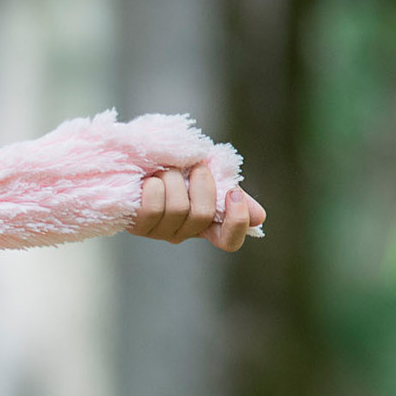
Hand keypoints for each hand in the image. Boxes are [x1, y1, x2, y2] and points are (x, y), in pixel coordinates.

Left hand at [130, 164, 265, 251]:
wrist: (136, 154)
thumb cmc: (175, 163)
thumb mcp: (206, 172)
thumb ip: (229, 189)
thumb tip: (259, 217)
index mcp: (206, 222)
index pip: (229, 241)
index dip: (237, 222)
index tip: (233, 193)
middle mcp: (184, 232)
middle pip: (202, 215)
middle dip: (200, 182)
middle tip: (192, 165)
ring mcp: (160, 231)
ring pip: (178, 208)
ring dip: (174, 178)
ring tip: (165, 169)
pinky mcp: (137, 225)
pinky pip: (153, 207)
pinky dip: (154, 185)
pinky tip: (148, 180)